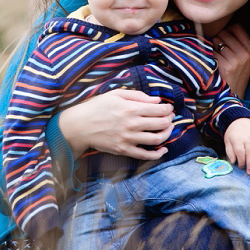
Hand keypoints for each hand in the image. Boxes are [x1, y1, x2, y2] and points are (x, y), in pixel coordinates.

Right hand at [57, 89, 172, 159]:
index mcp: (131, 108)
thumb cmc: (97, 107)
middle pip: (161, 124)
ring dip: (167, 133)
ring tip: (167, 129)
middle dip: (170, 119)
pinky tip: (163, 149)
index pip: (159, 109)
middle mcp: (132, 124)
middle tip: (170, 117)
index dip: (168, 108)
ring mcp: (128, 139)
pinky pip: (145, 155)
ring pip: (157, 139)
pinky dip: (158, 154)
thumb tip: (156, 100)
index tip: (168, 108)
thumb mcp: (115, 94)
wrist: (80, 126)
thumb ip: (137, 96)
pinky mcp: (124, 150)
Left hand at [211, 24, 249, 97]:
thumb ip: (236, 44)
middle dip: (218, 40)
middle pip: (224, 33)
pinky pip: (211, 51)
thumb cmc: (233, 77)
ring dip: (212, 48)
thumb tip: (223, 27)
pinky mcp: (226, 66)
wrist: (230, 98)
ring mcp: (236, 60)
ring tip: (216, 60)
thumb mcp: (242, 61)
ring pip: (216, 41)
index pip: (237, 28)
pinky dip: (208, 56)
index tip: (223, 40)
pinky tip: (212, 65)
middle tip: (219, 54)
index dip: (226, 31)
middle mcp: (246, 55)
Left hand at [223, 118, 249, 174]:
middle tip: (249, 173)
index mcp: (238, 140)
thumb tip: (233, 162)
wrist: (241, 120)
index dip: (241, 161)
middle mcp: (247, 139)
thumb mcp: (227, 141)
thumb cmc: (233, 133)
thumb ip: (230, 151)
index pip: (240, 152)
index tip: (241, 167)